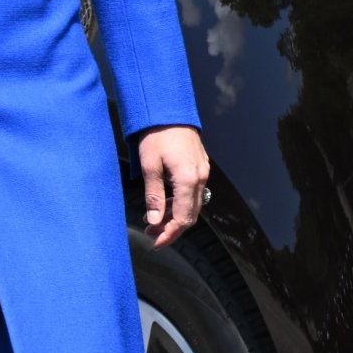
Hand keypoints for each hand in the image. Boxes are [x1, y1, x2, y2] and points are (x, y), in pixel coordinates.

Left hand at [137, 126, 210, 248]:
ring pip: (192, 205)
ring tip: (153, 220)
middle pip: (190, 215)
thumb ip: (154, 196)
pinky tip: (164, 203)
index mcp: (189, 179)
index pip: (183, 218)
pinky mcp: (200, 166)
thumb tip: (155, 221)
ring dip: (175, 216)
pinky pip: (193, 192)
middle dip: (171, 228)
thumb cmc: (156, 134)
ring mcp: (202, 172)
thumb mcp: (149, 166)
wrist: (168, 109)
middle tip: (151, 233)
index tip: (155, 242)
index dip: (170, 234)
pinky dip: (180, 203)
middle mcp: (201, 178)